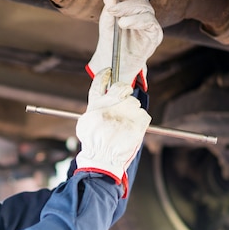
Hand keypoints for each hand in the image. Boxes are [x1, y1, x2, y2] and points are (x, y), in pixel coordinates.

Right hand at [75, 69, 151, 194]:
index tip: (108, 71)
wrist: (103, 158)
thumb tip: (100, 102)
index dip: (104, 74)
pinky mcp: (138, 120)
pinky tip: (132, 130)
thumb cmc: (93, 144)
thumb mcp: (85, 123)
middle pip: (120, 87)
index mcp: (95, 104)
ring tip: (125, 125)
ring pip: (133, 102)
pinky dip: (139, 122)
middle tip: (123, 100)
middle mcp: (110, 104)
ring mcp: (125, 111)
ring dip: (131, 110)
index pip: (99, 82)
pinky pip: (142, 115)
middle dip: (123, 90)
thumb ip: (93, 109)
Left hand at [87, 0, 162, 89]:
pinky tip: (124, 23)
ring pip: (144, 6)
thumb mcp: (106, 18)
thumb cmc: (111, 41)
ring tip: (115, 15)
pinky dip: (135, 20)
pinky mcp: (154, 34)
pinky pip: (149, 21)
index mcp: (132, 6)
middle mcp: (143, 12)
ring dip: (127, 8)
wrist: (112, 63)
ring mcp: (150, 23)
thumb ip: (109, 1)